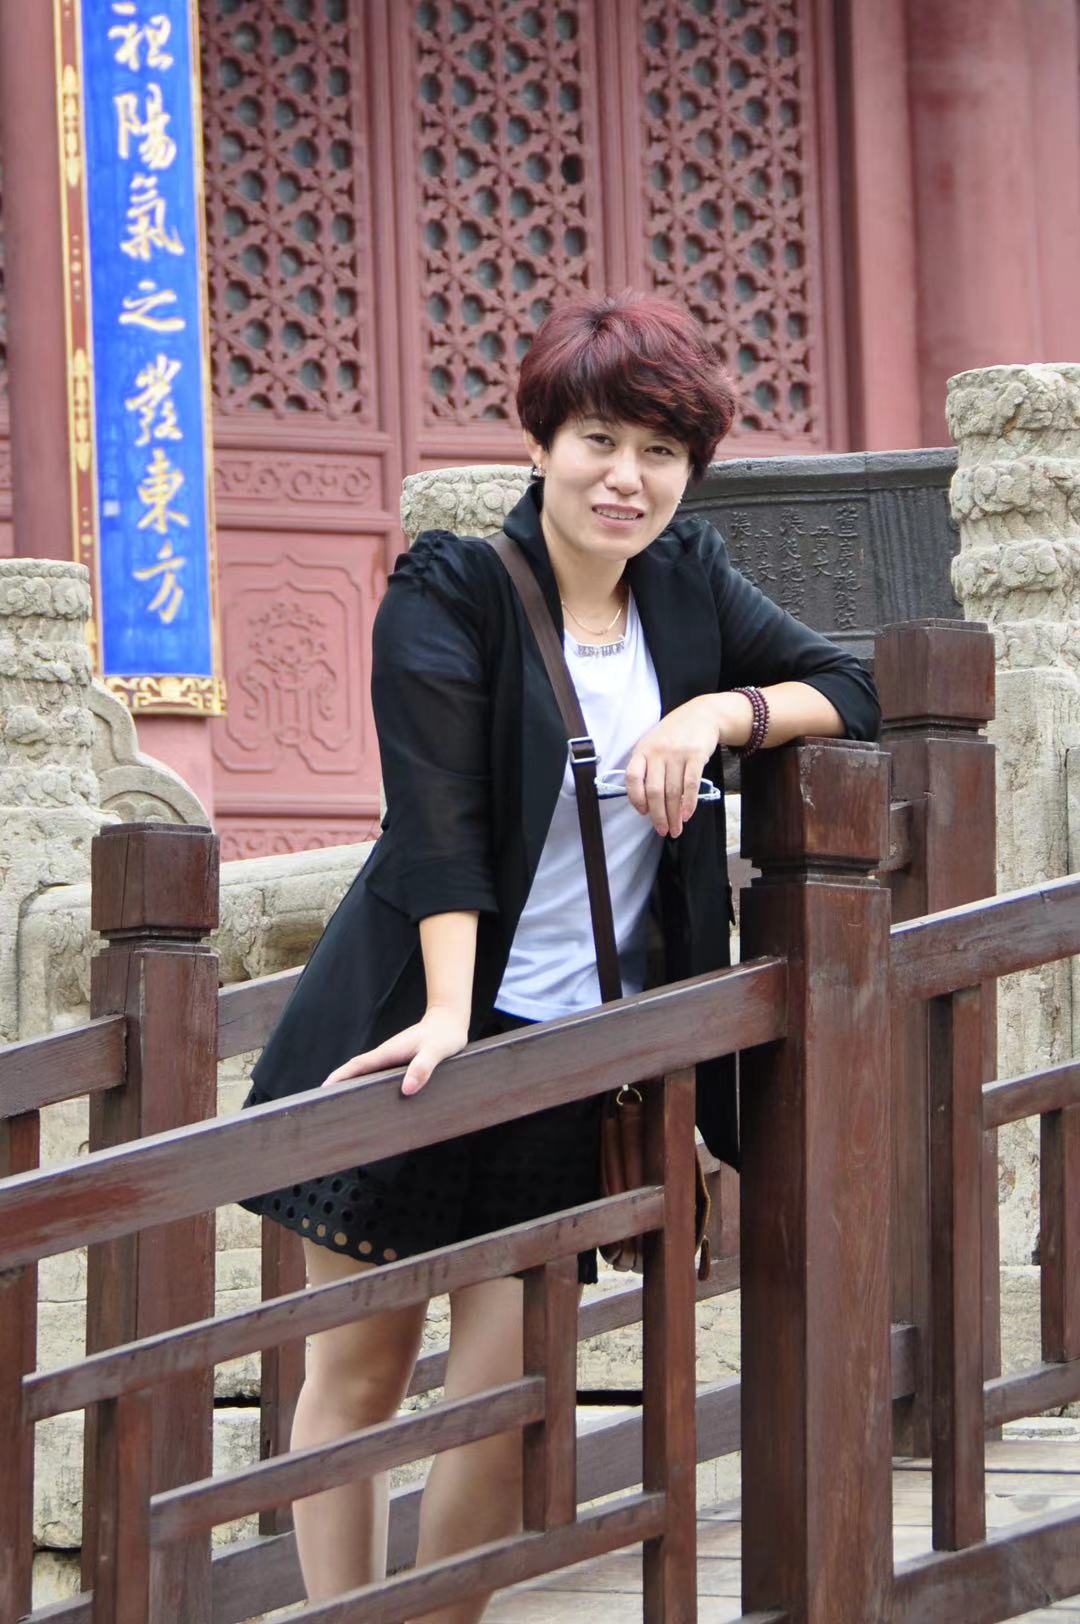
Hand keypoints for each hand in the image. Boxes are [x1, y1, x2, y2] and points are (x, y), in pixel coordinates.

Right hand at [322, 1006, 470, 1096]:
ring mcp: (390, 1056)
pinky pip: (375, 1072)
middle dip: (338, 1083)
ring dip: (350, 1083)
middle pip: (355, 1070)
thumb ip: (423, 1068)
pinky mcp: (397, 1060)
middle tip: (324, 1103)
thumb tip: (406, 1089)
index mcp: (389, 1052)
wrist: (449, 1020)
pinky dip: (364, 1081)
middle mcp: (385, 1054)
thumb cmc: (444, 1036)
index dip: (340, 1076)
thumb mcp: (436, 1051)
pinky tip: (366, 1094)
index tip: (324, 1089)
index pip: (358, 1065)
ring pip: (364, 1071)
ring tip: (339, 1103)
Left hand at [626, 693, 750, 836]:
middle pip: (654, 791)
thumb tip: (645, 803)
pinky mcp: (696, 756)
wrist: (701, 714)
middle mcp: (657, 752)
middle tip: (663, 831)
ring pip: (673, 792)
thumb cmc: (674, 734)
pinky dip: (689, 803)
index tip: (643, 813)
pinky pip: (691, 785)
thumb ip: (646, 767)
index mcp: (642, 750)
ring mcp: (677, 754)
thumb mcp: (653, 744)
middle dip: (658, 816)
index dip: (635, 799)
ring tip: (676, 829)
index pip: (632, 778)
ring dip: (674, 815)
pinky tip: (687, 815)